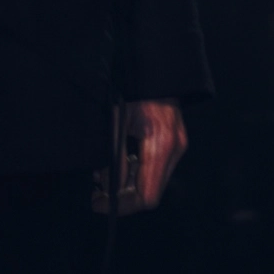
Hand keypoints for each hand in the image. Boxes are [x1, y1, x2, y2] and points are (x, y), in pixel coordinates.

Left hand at [91, 99, 186, 215]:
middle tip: (96, 193)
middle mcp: (174, 149)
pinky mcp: (175, 141)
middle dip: (122, 195)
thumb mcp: (116, 121)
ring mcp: (177, 146)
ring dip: (127, 182)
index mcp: (161, 145)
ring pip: (152, 180)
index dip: (123, 205)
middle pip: (150, 191)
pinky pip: (156, 166)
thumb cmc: (132, 89)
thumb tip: (106, 185)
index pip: (147, 195)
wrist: (155, 69)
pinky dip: (136, 169)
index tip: (100, 204)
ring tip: (101, 176)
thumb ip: (114, 156)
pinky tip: (118, 162)